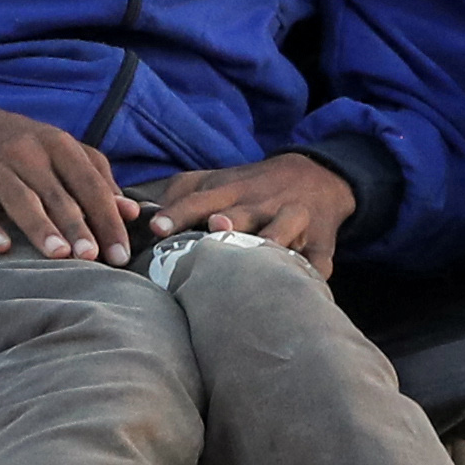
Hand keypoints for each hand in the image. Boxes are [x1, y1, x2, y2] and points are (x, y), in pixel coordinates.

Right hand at [0, 87, 135, 261]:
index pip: (89, 184)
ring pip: (20, 199)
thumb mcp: (57, 148)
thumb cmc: (14, 141)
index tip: (122, 253)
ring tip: (60, 255)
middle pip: (57, 194)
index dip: (108, 218)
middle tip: (94, 258)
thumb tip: (132, 212)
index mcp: (55, 143)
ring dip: (41, 227)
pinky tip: (0, 247)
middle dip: (78, 227)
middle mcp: (25, 151)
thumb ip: (94, 177)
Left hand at [140, 154, 355, 278]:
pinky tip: (303, 287)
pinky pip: (319, 260)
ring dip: (271, 241)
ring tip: (260, 255)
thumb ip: (182, 193)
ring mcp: (295, 221)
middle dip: (229, 222)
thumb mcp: (218, 180)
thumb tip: (142, 215)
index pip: (199, 200)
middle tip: (214, 229)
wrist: (318, 177)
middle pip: (242, 213)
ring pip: (283, 231)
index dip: (178, 212)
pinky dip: (313, 272)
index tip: (157, 227)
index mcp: (232, 191)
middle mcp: (262, 204)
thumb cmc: (251, 188)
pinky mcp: (321, 243)